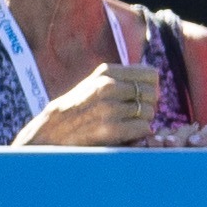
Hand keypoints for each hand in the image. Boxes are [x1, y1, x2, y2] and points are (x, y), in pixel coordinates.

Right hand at [20, 57, 160, 145]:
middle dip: (148, 105)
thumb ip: (121, 78)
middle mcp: (107, 86)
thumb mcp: (94, 83)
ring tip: (126, 123)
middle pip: (153, 94)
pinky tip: (126, 134)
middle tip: (134, 114)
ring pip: (149, 112)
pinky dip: (140, 133)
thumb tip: (155, 78)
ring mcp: (108, 108)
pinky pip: (144, 128)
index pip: (151, 74)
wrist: (51, 131)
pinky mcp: (110, 129)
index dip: (151, 87)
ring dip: (143, 121)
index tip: (140, 97)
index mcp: (106, 72)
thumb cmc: (78, 108)